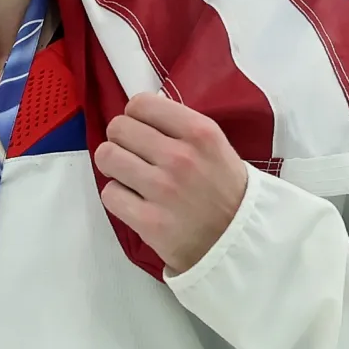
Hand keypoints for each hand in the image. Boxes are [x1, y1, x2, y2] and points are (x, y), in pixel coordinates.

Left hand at [94, 94, 249, 275]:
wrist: (241, 244)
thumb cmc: (226, 192)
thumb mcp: (216, 147)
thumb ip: (180, 128)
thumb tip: (140, 113)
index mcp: (200, 133)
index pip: (141, 104)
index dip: (136, 116)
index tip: (142, 130)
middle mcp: (180, 157)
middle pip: (118, 128)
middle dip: (122, 140)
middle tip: (134, 155)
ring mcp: (163, 190)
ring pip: (107, 157)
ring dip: (114, 166)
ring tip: (130, 176)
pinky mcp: (148, 221)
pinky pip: (109, 193)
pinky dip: (118, 197)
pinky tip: (135, 202)